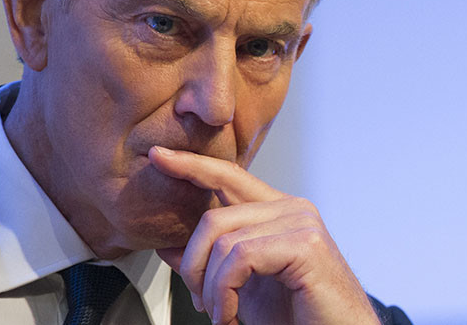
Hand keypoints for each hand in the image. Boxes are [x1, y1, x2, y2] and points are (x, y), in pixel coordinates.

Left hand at [148, 146, 379, 324]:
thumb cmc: (298, 316)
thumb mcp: (242, 286)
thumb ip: (209, 260)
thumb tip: (167, 244)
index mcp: (278, 211)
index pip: (228, 176)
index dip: (193, 165)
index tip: (159, 157)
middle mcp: (292, 209)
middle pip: (214, 217)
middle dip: (193, 265)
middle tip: (201, 303)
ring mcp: (302, 222)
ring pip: (223, 240)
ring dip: (210, 289)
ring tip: (222, 315)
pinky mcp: (306, 244)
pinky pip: (240, 258)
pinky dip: (225, 293)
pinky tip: (231, 316)